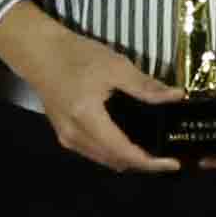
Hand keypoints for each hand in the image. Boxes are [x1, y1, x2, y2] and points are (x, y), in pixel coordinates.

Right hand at [0, 1, 177, 174]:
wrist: (39, 52)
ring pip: (104, 160)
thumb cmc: (76, 55)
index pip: (124, 153)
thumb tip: (176, 96)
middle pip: (115, 162)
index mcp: (88, 119)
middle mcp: (75, 136)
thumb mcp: (115, 66)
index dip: (151, 163)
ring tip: (151, 150)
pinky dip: (113, 153)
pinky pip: (93, 153)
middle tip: (166, 156)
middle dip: (142, 164)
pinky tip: (126, 141)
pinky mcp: (63, 135)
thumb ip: (145, 86)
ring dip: (127, 160)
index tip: (173, 163)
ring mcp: (67, 138)